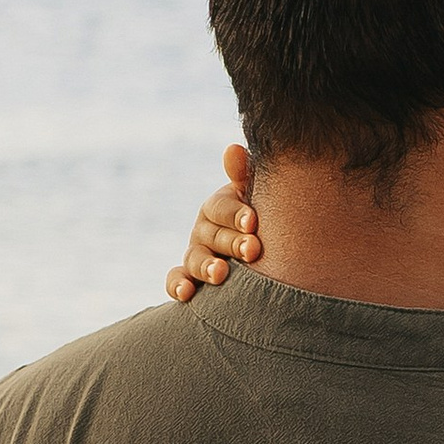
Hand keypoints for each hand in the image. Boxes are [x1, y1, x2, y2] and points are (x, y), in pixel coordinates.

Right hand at [167, 145, 259, 302]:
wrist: (266, 243)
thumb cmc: (261, 215)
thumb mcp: (255, 192)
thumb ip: (244, 173)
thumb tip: (233, 150)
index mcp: (218, 207)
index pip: (221, 208)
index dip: (235, 214)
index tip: (253, 221)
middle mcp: (203, 229)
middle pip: (211, 235)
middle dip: (232, 243)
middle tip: (253, 250)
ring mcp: (196, 254)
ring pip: (195, 259)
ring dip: (206, 266)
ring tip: (221, 273)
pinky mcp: (191, 278)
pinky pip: (176, 280)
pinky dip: (178, 286)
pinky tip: (187, 294)